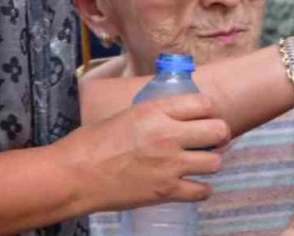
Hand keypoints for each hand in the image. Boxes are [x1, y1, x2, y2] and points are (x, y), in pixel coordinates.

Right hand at [59, 93, 230, 212]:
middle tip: (211, 140)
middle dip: (219, 135)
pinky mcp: (166, 190)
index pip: (204, 103)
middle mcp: (168, 135)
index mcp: (157, 111)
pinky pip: (202, 191)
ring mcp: (170, 165)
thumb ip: (155, 113)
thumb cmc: (93, 142)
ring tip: (200, 163)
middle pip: (219, 130)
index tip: (204, 117)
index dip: (208, 110)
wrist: (75, 174)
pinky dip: (201, 189)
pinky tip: (193, 185)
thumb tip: (175, 113)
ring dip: (210, 162)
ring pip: (215, 162)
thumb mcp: (127, 114)